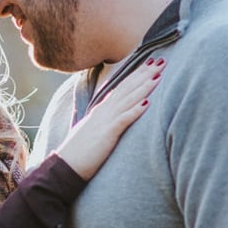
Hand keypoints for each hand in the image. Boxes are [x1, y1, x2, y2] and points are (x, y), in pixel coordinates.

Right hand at [54, 60, 163, 180]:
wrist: (65, 165)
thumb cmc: (79, 151)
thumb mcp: (92, 130)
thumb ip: (102, 120)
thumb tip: (110, 116)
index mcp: (101, 110)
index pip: (122, 87)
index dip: (137, 75)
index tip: (149, 64)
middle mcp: (104, 111)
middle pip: (127, 88)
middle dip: (145, 74)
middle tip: (161, 61)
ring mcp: (105, 121)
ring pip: (128, 100)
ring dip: (144, 87)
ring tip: (158, 76)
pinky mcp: (107, 134)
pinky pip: (123, 119)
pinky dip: (135, 110)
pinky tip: (148, 102)